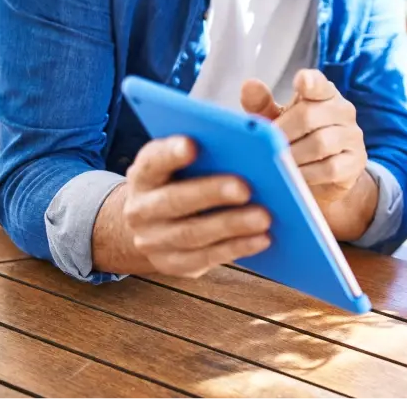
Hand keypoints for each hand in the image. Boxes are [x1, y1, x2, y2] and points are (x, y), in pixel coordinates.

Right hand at [120, 136, 271, 277]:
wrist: (151, 224)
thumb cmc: (179, 181)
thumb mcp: (180, 163)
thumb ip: (206, 152)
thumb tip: (247, 144)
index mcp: (144, 175)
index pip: (153, 161)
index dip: (171, 153)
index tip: (192, 145)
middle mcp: (141, 209)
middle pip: (175, 200)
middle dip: (212, 193)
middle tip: (246, 189)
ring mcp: (153, 241)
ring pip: (193, 234)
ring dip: (231, 225)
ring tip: (264, 217)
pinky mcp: (173, 263)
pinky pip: (205, 258)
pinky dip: (236, 248)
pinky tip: (263, 238)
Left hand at [240, 69, 368, 204]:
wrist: (325, 178)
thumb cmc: (299, 140)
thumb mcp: (278, 120)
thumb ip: (262, 104)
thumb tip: (249, 85)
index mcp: (324, 94)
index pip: (319, 83)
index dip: (310, 81)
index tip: (300, 81)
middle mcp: (342, 111)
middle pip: (310, 115)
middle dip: (283, 132)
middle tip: (266, 145)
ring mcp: (352, 136)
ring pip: (320, 143)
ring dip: (293, 155)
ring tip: (277, 162)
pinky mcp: (355, 162)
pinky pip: (330, 168)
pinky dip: (308, 174)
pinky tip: (294, 176)